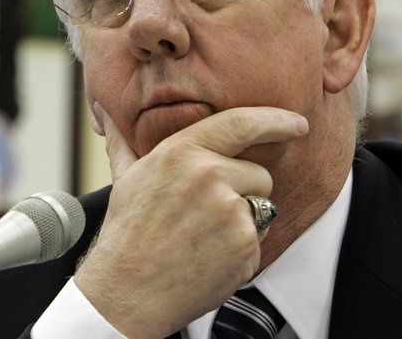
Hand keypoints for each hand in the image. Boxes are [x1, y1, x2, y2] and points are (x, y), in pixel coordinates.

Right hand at [74, 105, 307, 338]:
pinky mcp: (245, 243)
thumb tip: (104, 111)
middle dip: (244, 191)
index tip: (297, 123)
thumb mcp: (124, 178)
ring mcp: (229, 209)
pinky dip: (241, 250)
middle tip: (205, 214)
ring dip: (243, 220)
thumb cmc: (127, 233)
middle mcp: (208, 174)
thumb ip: (123, 141)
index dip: (275, 119)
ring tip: (203, 236)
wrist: (128, 289)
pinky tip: (209, 256)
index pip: (240, 123)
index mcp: (180, 152)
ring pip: (262, 206)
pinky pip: (258, 239)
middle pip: (259, 172)